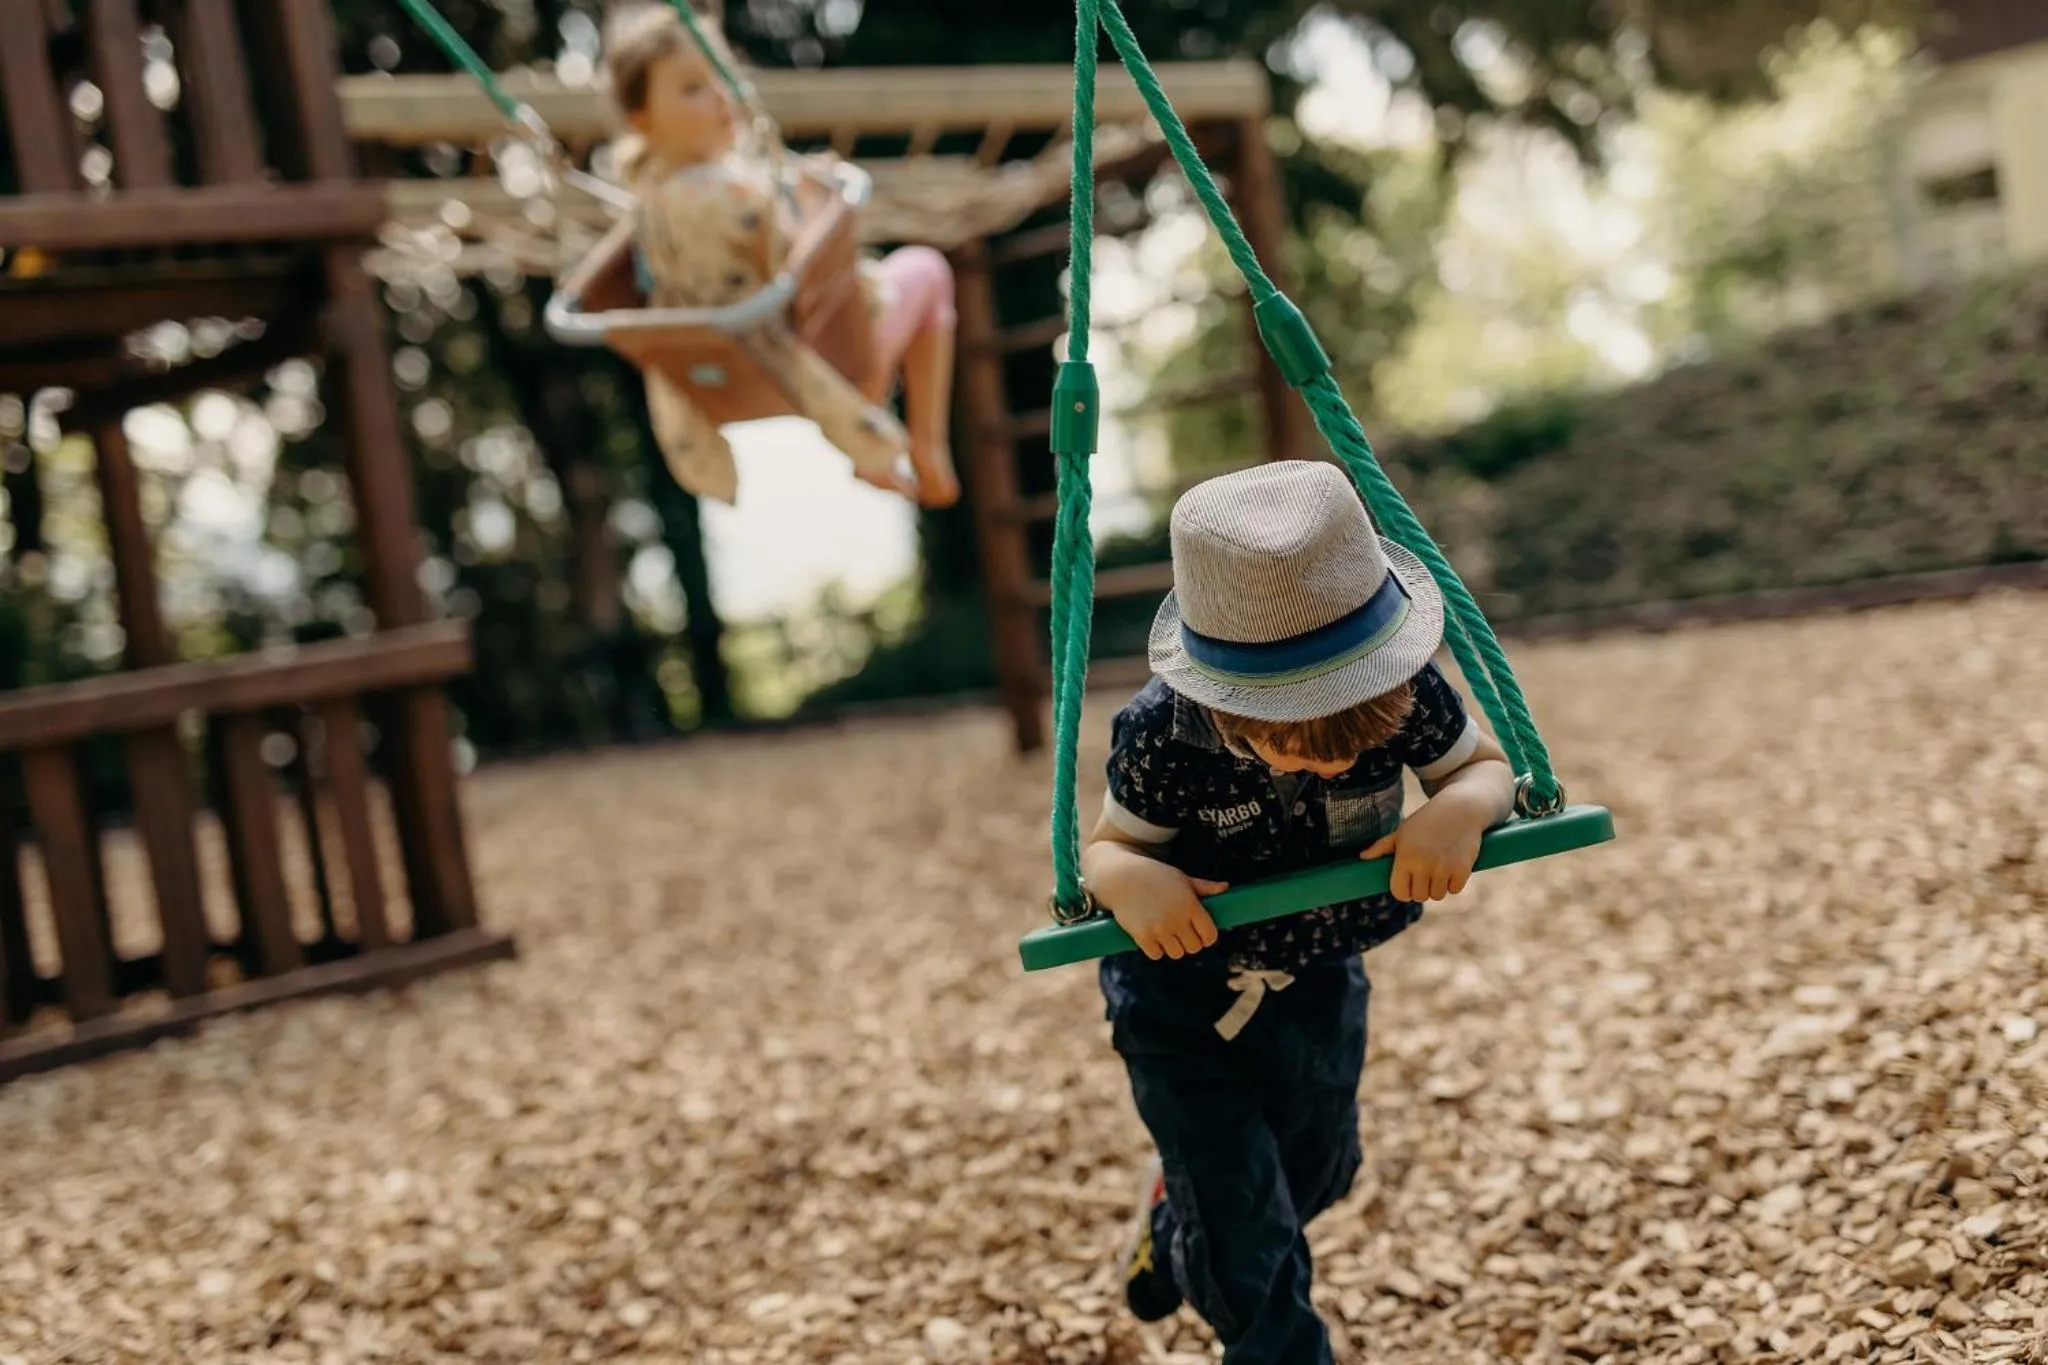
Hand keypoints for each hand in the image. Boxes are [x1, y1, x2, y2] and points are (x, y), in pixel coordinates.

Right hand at [1086, 846, 1226, 960]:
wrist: (1121, 876)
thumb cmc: (1155, 875)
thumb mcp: (1181, 878)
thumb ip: (1204, 886)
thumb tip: (1226, 887)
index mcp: (1190, 905)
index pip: (1210, 935)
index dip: (1207, 937)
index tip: (1202, 934)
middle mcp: (1176, 919)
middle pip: (1194, 947)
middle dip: (1190, 942)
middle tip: (1182, 933)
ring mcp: (1159, 929)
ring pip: (1176, 953)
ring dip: (1173, 946)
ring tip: (1167, 934)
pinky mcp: (1142, 936)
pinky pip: (1156, 955)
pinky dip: (1156, 949)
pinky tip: (1153, 937)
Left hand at [1360, 790, 1490, 901]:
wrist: (1461, 807)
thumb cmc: (1427, 820)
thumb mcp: (1402, 831)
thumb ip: (1382, 847)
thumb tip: (1363, 857)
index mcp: (1405, 857)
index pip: (1399, 892)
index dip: (1403, 891)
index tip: (1408, 885)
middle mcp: (1423, 864)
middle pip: (1419, 897)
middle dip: (1421, 889)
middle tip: (1425, 875)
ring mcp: (1444, 868)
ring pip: (1437, 895)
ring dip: (1438, 887)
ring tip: (1439, 870)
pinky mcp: (1462, 869)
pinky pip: (1454, 890)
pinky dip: (1454, 882)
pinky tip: (1453, 868)